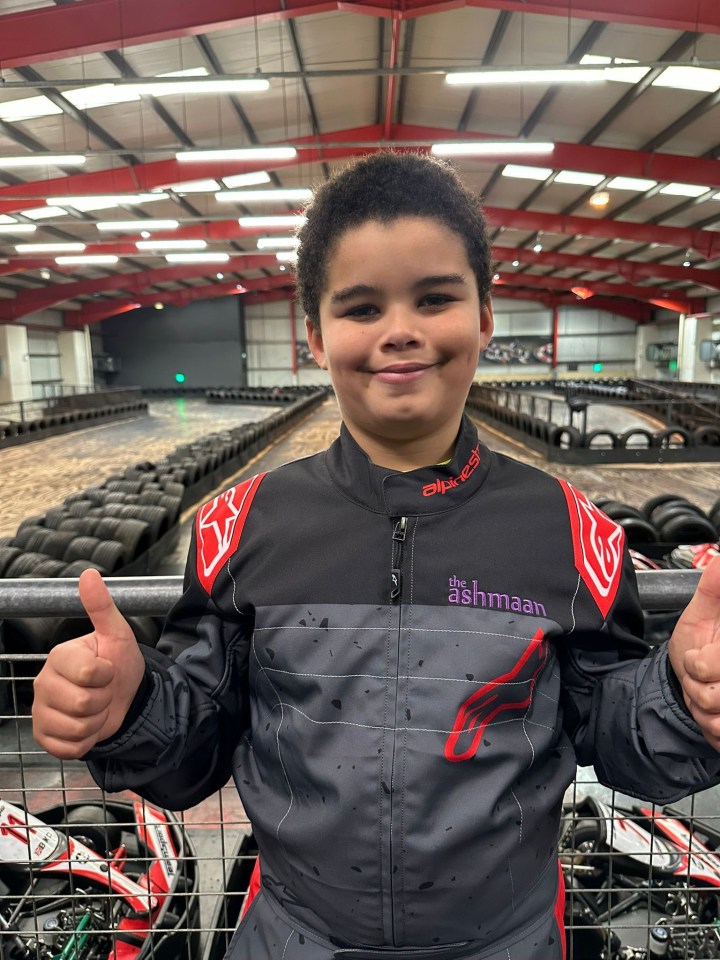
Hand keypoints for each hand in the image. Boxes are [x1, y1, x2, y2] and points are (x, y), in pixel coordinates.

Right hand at [32, 569, 145, 759]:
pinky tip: (87, 725)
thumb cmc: (118, 665)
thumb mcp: (117, 634)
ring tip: (96, 708)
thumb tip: (89, 574)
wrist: (125, 699)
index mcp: (60, 656)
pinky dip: (86, 741)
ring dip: (96, 722)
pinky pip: (68, 748)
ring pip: (76, 728)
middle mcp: (43, 683)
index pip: (88, 673)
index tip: (107, 670)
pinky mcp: (44, 736)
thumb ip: (102, 607)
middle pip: (82, 703)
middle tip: (103, 691)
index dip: (106, 675)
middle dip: (103, 700)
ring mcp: (41, 711)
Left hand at [668, 555, 719, 750]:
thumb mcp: (701, 613)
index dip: (702, 664)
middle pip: (717, 695)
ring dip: (702, 708)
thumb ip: (714, 587)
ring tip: (705, 692)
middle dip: (698, 687)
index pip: (715, 662)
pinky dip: (710, 729)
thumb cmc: (699, 645)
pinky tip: (713, 714)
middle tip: (698, 676)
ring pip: (719, 717)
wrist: (689, 683)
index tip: (698, 658)